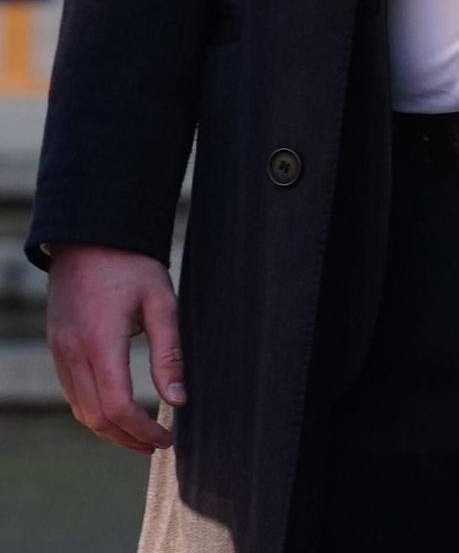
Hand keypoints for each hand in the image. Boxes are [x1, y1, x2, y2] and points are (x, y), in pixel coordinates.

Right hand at [45, 243, 183, 454]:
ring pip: (79, 408)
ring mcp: (59, 350)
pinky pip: (72, 391)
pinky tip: (117, 411)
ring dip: (108, 429)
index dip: (142, 431)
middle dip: (126, 438)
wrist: (90, 235)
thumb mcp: (162, 304)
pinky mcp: (58, 345)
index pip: (116, 406)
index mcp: (100, 342)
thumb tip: (178, 401)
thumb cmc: (132, 265)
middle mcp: (72, 352)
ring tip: (140, 436)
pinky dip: (94, 409)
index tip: (167, 439)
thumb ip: (169, 353)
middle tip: (157, 446)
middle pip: (94, 416)